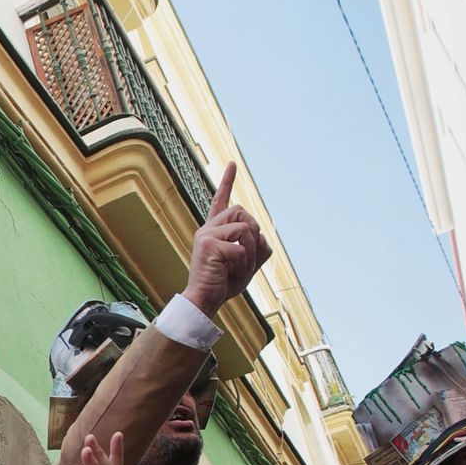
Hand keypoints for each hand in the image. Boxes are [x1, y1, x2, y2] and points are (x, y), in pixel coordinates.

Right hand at [184, 162, 270, 319]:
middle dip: (252, 233)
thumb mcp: (247, 262)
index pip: (221, 201)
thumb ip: (256, 245)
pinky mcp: (209, 245)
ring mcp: (207, 235)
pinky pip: (241, 247)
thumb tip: (259, 233)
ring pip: (244, 227)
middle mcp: (208, 229)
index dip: (227, 181)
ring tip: (239, 266)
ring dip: (250, 250)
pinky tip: (231, 272)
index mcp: (215, 230)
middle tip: (246, 256)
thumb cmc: (224, 283)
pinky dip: (244, 263)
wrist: (206, 300)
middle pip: (241, 212)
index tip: (232, 164)